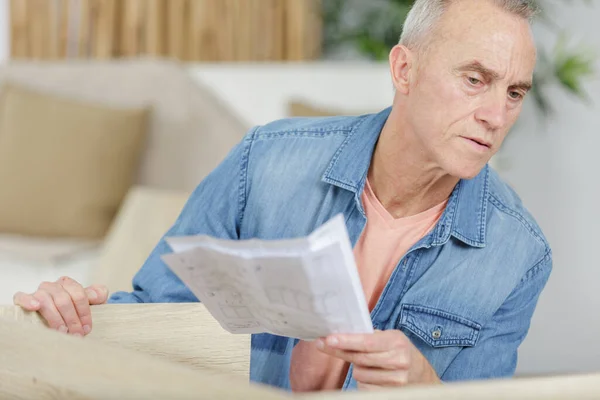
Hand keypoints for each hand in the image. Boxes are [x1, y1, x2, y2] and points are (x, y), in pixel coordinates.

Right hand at [13, 276, 108, 336]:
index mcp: (68, 284)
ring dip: (55, 317)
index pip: (79, 294)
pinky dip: (28, 300)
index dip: (84, 312)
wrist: (53, 317)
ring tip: (62, 331)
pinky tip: (34, 307)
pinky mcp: (23, 299)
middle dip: (72, 319)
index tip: (87, 328)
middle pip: (64, 299)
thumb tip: (98, 294)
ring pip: (46, 300)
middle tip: (76, 335)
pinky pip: (21, 296)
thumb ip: (96, 296)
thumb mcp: (86, 303)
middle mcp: (53, 285)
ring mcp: (38, 292)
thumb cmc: (71, 310)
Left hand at [316, 329, 440, 389]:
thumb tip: (340, 335)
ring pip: (359, 374)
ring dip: (357, 368)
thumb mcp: (391, 338)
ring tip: (368, 363)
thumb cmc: (400, 352)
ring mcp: (396, 381)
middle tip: (325, 344)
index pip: (367, 342)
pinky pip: (364, 387)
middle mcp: (398, 362)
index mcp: (397, 342)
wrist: (421, 376)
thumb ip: (370, 336)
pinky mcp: (390, 394)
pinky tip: (372, 375)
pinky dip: (363, 380)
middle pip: (359, 359)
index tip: (329, 340)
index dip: (346, 341)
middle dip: (340, 351)